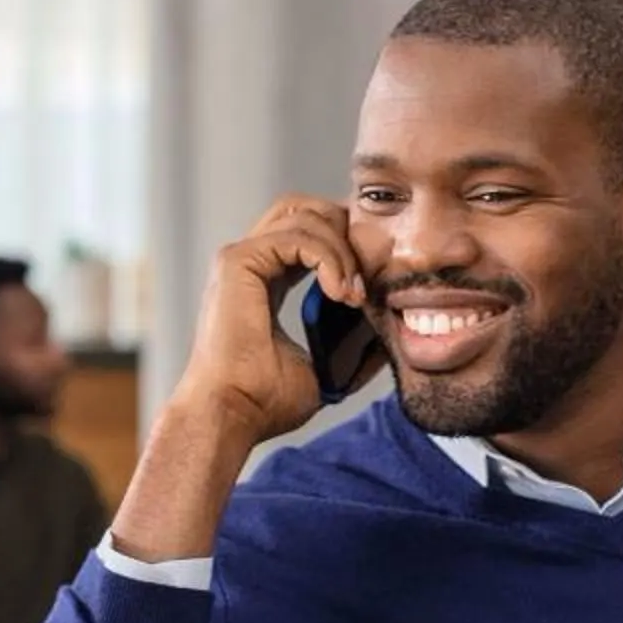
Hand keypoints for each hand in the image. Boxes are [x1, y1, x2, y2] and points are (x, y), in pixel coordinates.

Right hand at [163, 195, 368, 448]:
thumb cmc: (265, 401)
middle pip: (305, 208)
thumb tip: (390, 334)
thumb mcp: (325, 368)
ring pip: (306, 215)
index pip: (309, 233)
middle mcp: (250, 263)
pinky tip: (339, 292)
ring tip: (353, 294)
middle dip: (345, 232)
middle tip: (366, 278)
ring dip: (342, 250)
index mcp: (265, 281)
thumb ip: (351, 344)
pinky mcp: (237, 262)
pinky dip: (328, 258)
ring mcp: (240, 258)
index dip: (345, 245)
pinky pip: (297, 236)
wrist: (232, 413)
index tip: (368, 286)